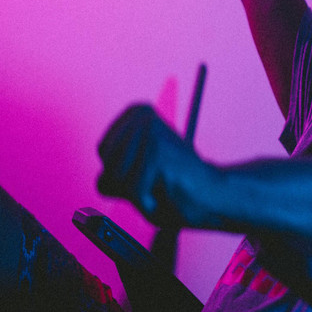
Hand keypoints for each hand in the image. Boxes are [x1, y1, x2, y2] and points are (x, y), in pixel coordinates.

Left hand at [97, 104, 205, 227]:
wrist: (209, 193)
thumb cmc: (169, 184)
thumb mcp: (132, 174)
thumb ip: (110, 172)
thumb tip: (101, 180)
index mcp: (137, 111)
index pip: (104, 151)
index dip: (121, 171)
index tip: (148, 168)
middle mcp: (143, 115)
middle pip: (108, 163)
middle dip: (126, 183)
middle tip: (156, 178)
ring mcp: (150, 131)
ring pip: (116, 177)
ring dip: (136, 193)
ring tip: (161, 183)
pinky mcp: (159, 151)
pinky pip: (135, 189)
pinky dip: (147, 200)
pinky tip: (167, 190)